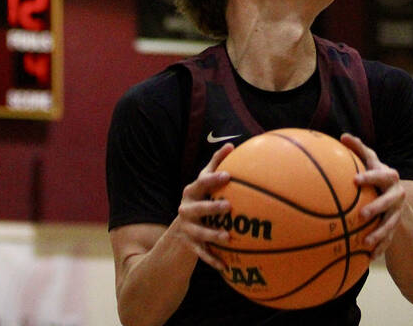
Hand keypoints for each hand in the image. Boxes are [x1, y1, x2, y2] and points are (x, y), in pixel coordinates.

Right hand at [171, 142, 234, 270]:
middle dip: (211, 207)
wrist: (181, 225)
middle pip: (198, 209)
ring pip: (199, 233)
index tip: (228, 175)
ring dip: (212, 235)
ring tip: (227, 237)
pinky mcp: (191, 245)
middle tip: (228, 206)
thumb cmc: (201, 196)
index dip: (214, 179)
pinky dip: (213, 260)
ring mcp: (188, 228)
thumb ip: (216, 163)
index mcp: (192, 192)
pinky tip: (225, 266)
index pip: (202, 184)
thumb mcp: (204, 180)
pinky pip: (202, 254)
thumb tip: (231, 145)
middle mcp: (187, 210)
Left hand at [340, 133, 404, 257]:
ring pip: (390, 224)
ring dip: (380, 233)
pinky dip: (380, 248)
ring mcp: (397, 212)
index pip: (382, 175)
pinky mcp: (395, 228)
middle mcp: (397, 195)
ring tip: (366, 242)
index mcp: (390, 178)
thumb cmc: (376, 176)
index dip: (370, 177)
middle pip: (389, 201)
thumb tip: (343, 136)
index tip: (355, 180)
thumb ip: (359, 150)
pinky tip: (369, 258)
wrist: (396, 196)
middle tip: (362, 214)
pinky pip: (389, 240)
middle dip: (377, 207)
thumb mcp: (371, 162)